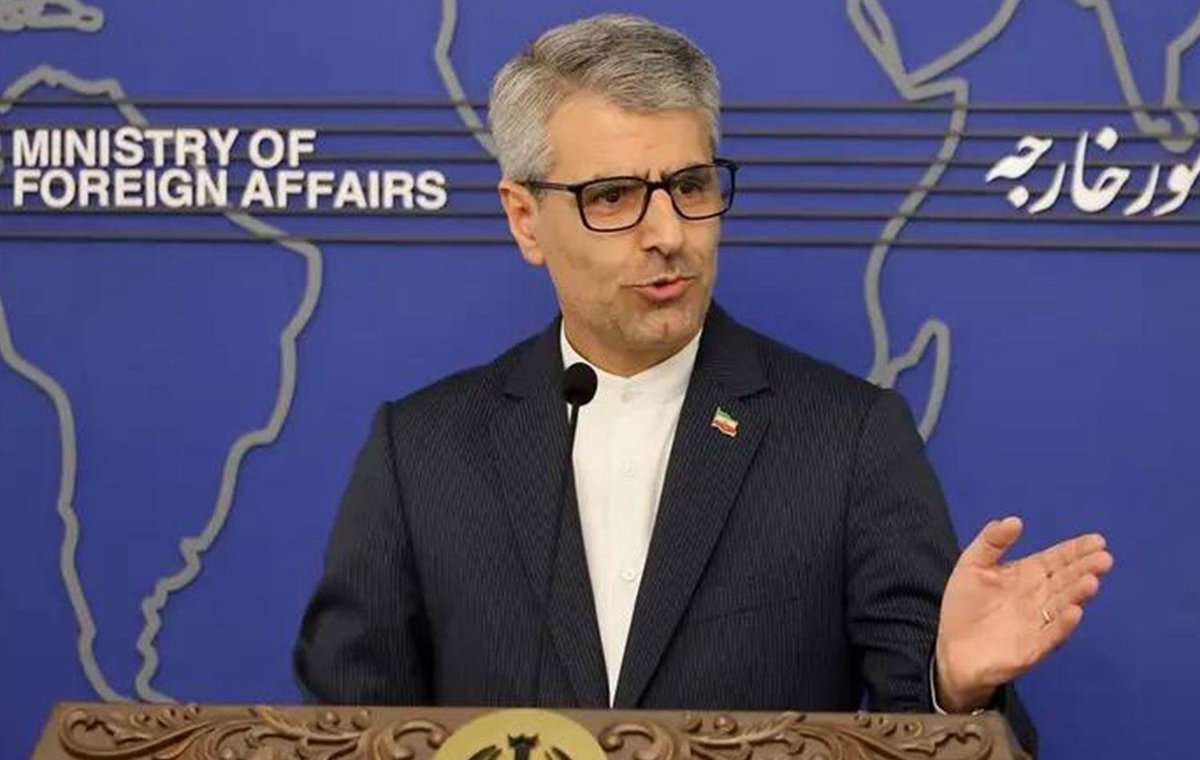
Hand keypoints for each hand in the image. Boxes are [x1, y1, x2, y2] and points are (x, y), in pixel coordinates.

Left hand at [934, 516, 1113, 711]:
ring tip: (1091, 581)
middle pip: (1066, 580)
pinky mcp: (1032, 648)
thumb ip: (991, 542)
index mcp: (1027, 575)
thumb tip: (1014, 520)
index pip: (1056, 560)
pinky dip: (1063, 625)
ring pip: (1063, 605)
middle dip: (1085, 568)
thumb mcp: (972, 565)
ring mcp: (1038, 623)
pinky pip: (1051, 635)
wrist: (951, 649)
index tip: (1097, 540)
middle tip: (1104, 559)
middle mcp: (1039, 597)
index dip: (1075, 550)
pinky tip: (1074, 612)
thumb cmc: (964, 605)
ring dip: (1078, 594)